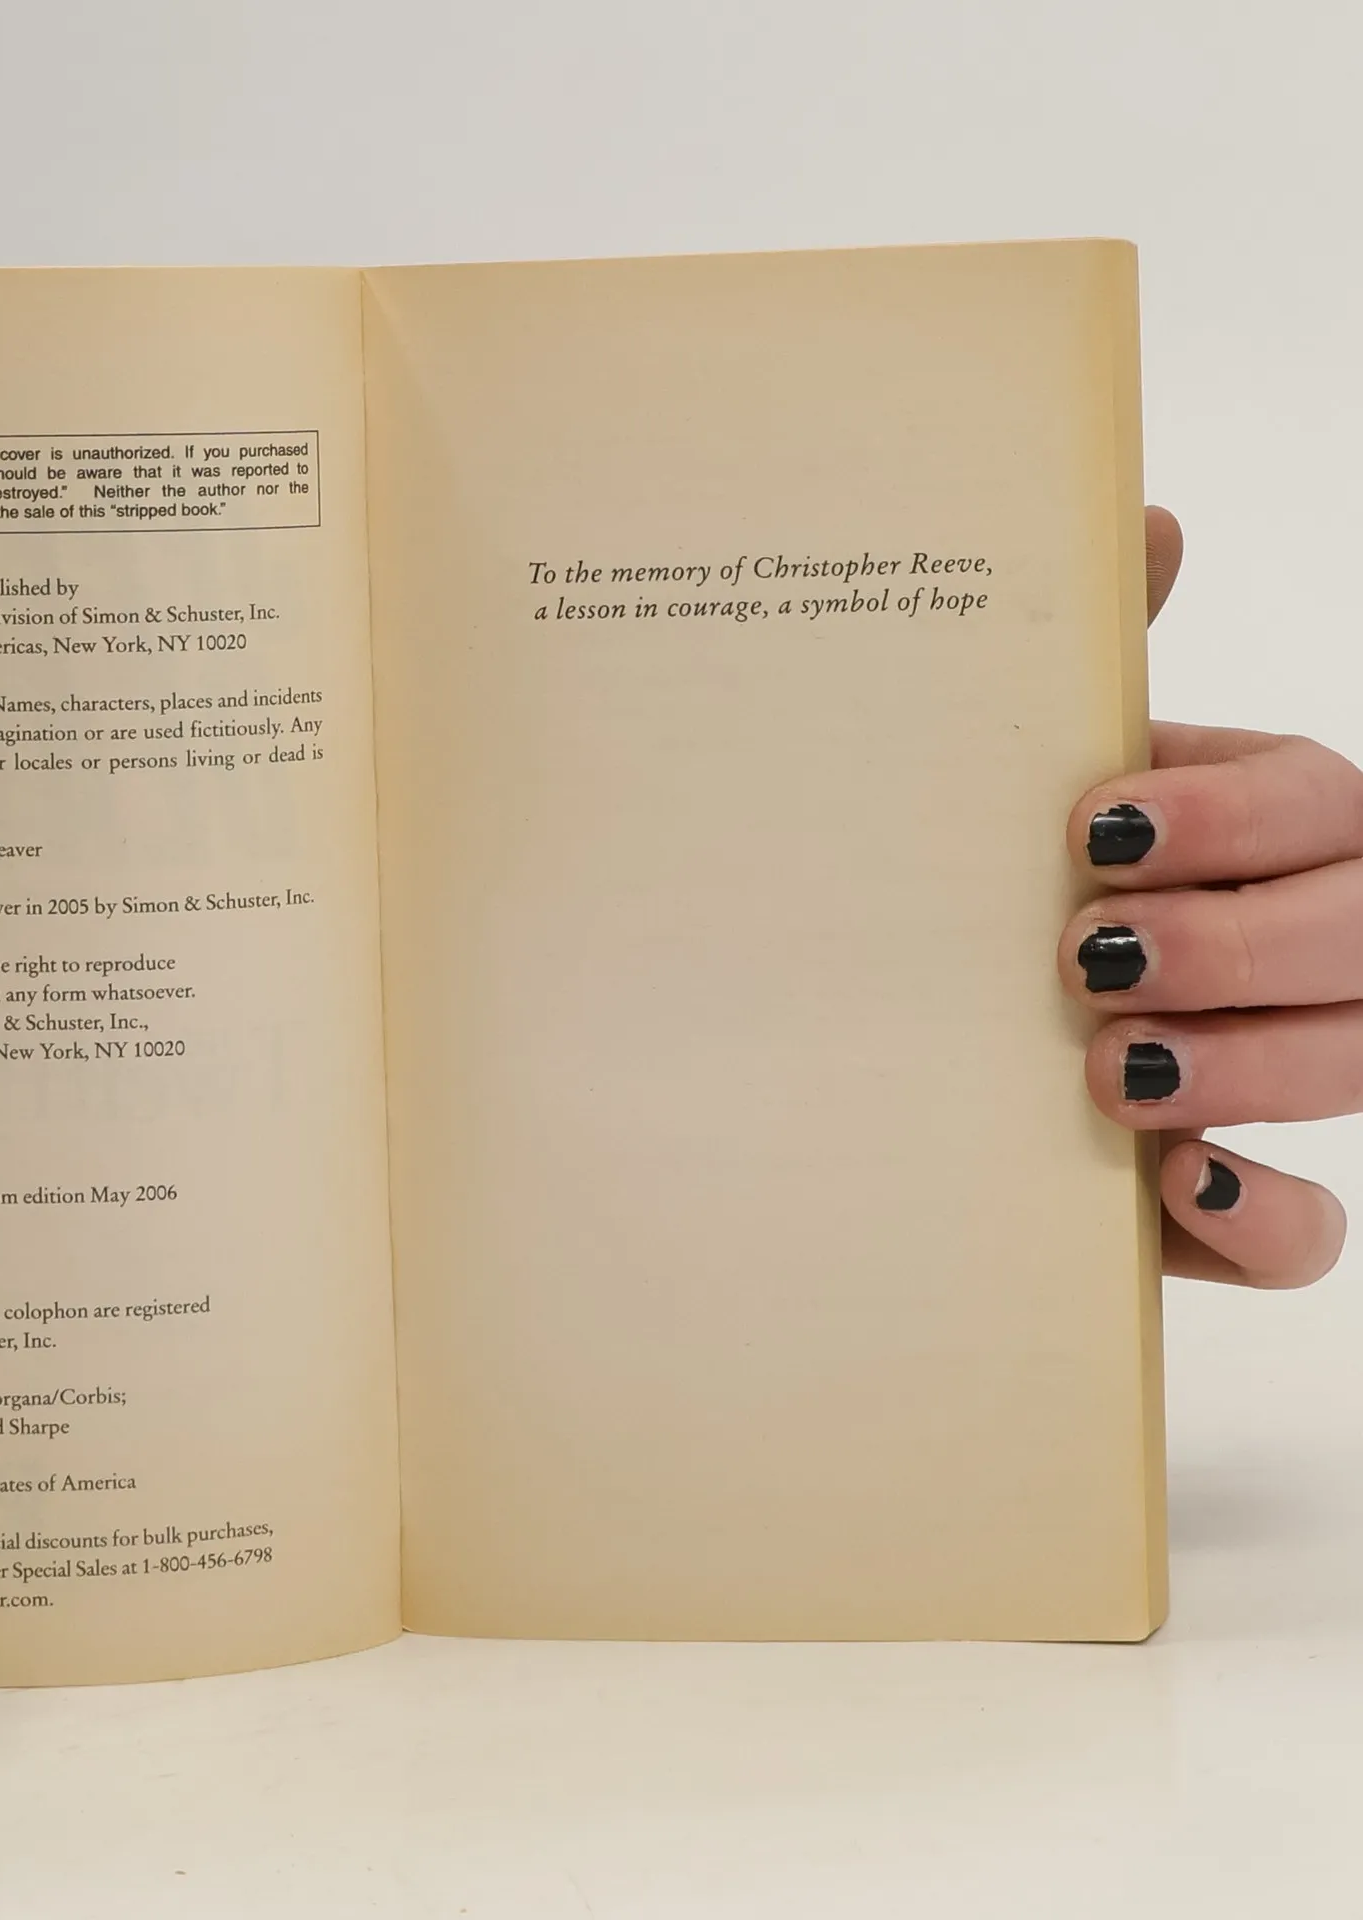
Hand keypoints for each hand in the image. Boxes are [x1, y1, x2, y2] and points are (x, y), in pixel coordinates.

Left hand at [1061, 507, 1349, 1286]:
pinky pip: (1309, 1230)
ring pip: (1355, 1068)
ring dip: (1242, 1066)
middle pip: (1358, 934)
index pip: (1318, 799)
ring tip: (1108, 1067)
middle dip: (1233, 944)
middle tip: (1091, 956)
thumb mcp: (1069, 779)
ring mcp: (1301, 1069)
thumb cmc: (1040, 885)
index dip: (1224, 815)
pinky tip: (1173, 1177)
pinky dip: (1258, 1213)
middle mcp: (1318, 941)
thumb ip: (1104, 663)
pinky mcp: (1249, 1200)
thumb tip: (1151, 518)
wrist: (963, 1036)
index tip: (1093, 831)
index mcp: (1279, 827)